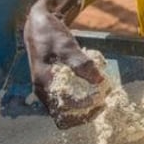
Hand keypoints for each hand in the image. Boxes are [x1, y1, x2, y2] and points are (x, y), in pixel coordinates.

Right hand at [22, 0, 105, 128]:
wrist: (38, 24)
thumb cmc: (50, 33)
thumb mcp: (65, 44)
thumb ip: (81, 63)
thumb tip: (99, 80)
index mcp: (43, 83)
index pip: (64, 111)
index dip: (85, 109)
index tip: (101, 97)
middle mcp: (43, 91)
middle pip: (65, 118)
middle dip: (86, 113)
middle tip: (105, 100)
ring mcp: (47, 91)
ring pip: (66, 113)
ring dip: (85, 108)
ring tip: (101, 95)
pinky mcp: (53, 87)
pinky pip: (68, 102)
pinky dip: (81, 99)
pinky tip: (92, 86)